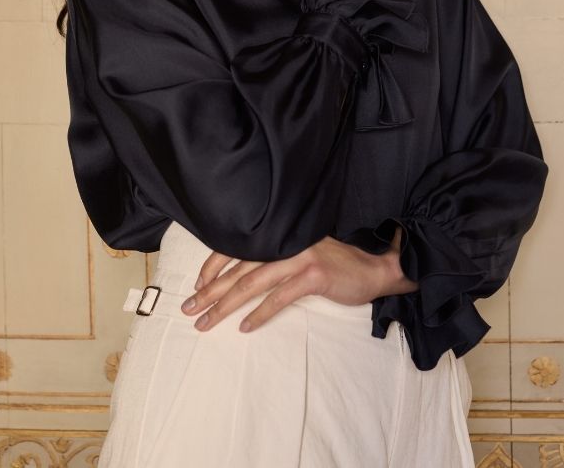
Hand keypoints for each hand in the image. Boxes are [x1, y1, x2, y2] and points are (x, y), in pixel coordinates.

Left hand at [179, 231, 416, 333]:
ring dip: (225, 305)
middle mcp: (285, 243)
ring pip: (253, 283)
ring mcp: (299, 258)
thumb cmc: (336, 265)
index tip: (197, 286)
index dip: (214, 266)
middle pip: (239, 268)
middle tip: (189, 308)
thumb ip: (277, 258)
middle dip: (210, 290)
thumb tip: (244, 274)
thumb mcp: (302, 254)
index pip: (237, 247)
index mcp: (280, 236)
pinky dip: (260, 314)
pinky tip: (245, 327)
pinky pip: (279, 298)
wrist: (374, 269)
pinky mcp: (313, 276)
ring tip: (206, 321)